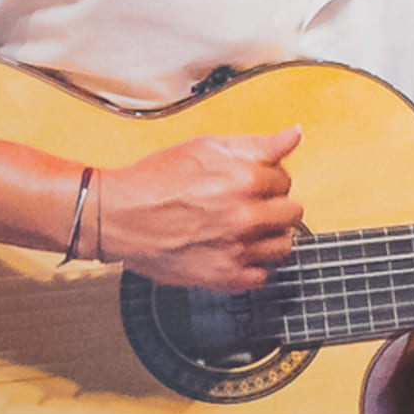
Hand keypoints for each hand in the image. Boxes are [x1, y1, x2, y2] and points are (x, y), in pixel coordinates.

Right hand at [98, 126, 303, 290]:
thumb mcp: (207, 147)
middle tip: (252, 203)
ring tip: (247, 228)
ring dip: (270, 236)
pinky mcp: (225, 277)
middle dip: (275, 204)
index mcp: (245, 180)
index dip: (269, 177)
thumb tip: (292, 136)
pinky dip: (253, 265)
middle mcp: (246, 216)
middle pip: (292, 213)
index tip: (254, 180)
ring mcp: (238, 249)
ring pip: (283, 246)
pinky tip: (236, 250)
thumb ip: (257, 144)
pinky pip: (262, 276)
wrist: (120, 215)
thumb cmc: (156, 179)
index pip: (286, 178)